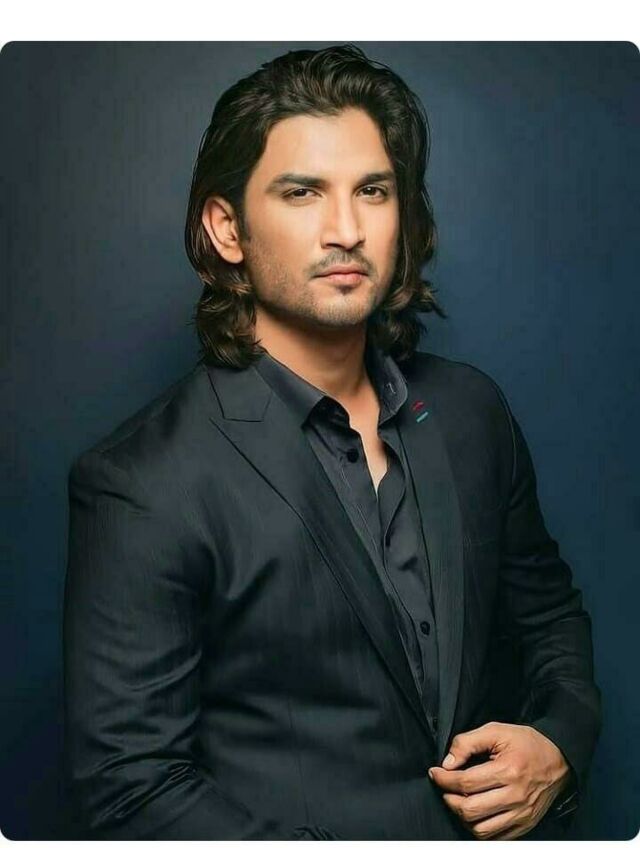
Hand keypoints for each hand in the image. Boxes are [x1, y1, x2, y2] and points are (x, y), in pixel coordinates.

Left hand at [428, 721, 570, 839]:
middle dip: (449, 799)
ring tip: (458, 801)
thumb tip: (448, 763)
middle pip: (470, 810)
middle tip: (445, 788)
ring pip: (481, 830)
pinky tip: (475, 814)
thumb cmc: (527, 743)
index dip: (444, 779)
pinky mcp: (525, 825)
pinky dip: (480, 829)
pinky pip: (496, 838)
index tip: (436, 773)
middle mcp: (516, 797)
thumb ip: (467, 742)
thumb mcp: (496, 731)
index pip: (466, 782)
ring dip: (462, 817)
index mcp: (508, 771)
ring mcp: (521, 814)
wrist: (560, 759)